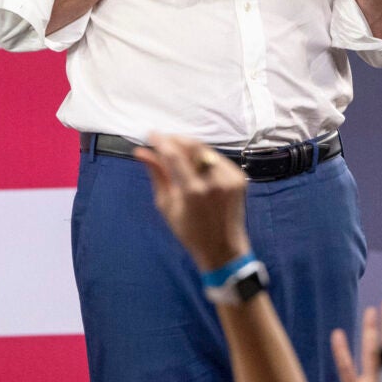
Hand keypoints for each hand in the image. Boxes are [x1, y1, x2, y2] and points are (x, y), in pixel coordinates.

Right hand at [134, 133, 250, 272]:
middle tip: (162, 138)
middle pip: (193, 146)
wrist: (223, 247)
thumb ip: (157, 175)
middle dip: (176, 139)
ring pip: (206, 150)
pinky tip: (193, 160)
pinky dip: (204, 156)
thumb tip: (141, 152)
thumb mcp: (167, 206)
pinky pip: (218, 159)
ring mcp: (230, 177)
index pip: (174, 155)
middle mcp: (214, 180)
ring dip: (189, 145)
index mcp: (193, 190)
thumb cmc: (189, 231)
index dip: (161, 141)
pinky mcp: (239, 177)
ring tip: (175, 147)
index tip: (150, 134)